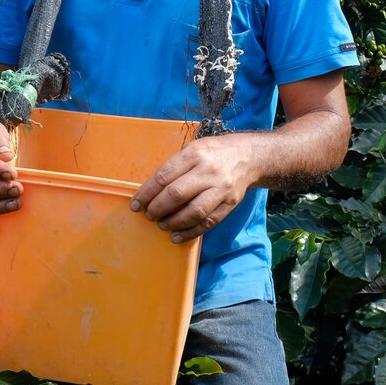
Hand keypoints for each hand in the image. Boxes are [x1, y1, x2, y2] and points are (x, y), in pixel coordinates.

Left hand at [130, 134, 254, 242]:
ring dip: (173, 222)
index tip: (136, 204)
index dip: (146, 193)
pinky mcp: (230, 204)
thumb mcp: (194, 149)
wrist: (249, 156)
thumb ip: (175, 167)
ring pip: (193, 211)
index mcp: (194, 154)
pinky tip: (177, 235)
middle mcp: (208, 171)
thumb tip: (151, 190)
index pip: (164, 176)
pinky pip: (208, 222)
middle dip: (157, 208)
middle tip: (148, 215)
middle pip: (177, 194)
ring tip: (162, 225)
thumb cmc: (214, 152)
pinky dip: (190, 232)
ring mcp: (221, 189)